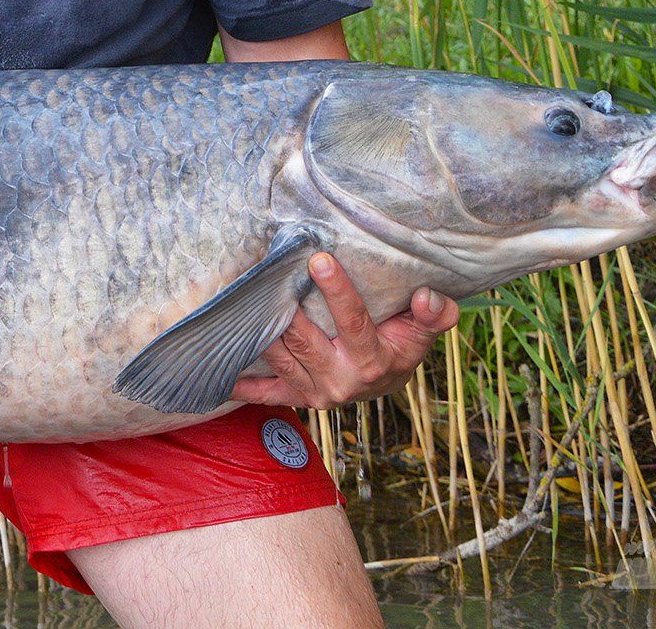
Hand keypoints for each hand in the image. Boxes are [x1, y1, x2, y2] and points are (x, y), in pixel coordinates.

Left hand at [230, 252, 457, 409]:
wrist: (386, 381)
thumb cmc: (401, 344)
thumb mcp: (423, 331)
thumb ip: (434, 315)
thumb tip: (428, 297)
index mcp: (373, 361)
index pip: (353, 321)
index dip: (337, 290)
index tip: (318, 259)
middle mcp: (342, 381)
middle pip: (305, 339)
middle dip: (285, 307)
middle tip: (267, 273)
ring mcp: (316, 392)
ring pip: (281, 357)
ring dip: (260, 331)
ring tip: (244, 298)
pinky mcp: (298, 397)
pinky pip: (267, 394)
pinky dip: (243, 386)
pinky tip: (221, 373)